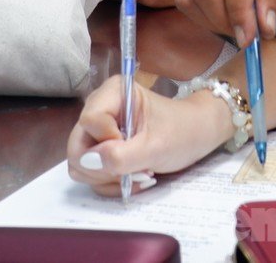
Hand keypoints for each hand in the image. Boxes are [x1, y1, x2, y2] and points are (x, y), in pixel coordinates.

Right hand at [67, 75, 231, 196]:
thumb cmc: (182, 132)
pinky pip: (91, 173)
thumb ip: (121, 156)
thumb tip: (88, 161)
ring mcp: (97, 131)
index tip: (134, 147)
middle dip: (104, 167)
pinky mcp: (100, 148)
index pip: (90, 121)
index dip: (107, 142)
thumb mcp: (156, 147)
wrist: (197, 135)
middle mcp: (99, 108)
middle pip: (77, 146)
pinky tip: (134, 178)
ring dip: (108, 178)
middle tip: (134, 171)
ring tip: (139, 174)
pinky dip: (110, 182)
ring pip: (81, 165)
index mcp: (113, 93)